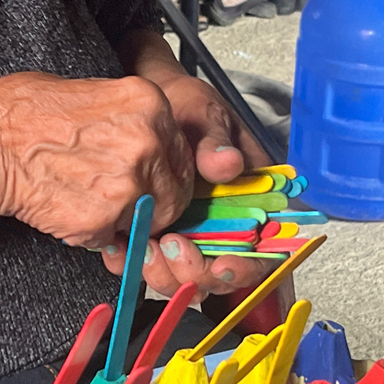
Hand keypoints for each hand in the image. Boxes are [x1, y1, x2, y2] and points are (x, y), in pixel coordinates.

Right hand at [0, 70, 194, 248]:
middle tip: (124, 199)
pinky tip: (73, 209)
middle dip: (154, 201)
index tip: (153, 180)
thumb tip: (150, 142)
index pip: (184, 153)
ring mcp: (129, 184)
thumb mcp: (93, 91)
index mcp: (150, 105)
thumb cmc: (24, 114)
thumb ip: (132, 118)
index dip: (167, 172)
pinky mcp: (104, 219)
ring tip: (92, 201)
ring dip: (128, 220)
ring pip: (150, 220)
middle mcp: (148, 142)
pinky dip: (97, 233)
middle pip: (177, 192)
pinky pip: (116, 238)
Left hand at [103, 31, 273, 301]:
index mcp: (252, 200)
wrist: (146, 105)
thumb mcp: (205, 114)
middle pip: (220, 276)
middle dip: (195, 274)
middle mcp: (226, 225)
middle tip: (170, 248)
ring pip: (184, 279)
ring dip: (163, 274)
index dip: (246, 269)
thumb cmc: (186, 105)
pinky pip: (149, 264)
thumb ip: (217, 141)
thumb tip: (229, 165)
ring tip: (142, 248)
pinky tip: (119, 248)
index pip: (264, 254)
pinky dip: (133, 264)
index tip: (221, 265)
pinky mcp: (158, 234)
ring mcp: (191, 233)